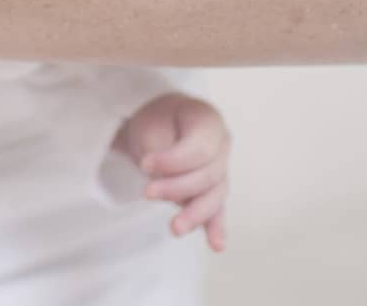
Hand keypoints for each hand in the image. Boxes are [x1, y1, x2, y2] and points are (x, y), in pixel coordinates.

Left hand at [112, 92, 229, 252]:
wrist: (154, 122)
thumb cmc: (154, 120)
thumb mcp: (152, 127)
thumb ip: (165, 158)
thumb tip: (174, 194)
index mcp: (208, 122)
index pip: (199, 149)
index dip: (173, 161)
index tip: (144, 164)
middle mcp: (222, 146)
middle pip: (209, 175)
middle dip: (178, 188)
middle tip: (148, 193)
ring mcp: (221, 168)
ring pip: (214, 196)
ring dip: (194, 214)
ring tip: (174, 228)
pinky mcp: (213, 189)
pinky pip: (216, 209)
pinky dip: (215, 227)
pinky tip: (216, 245)